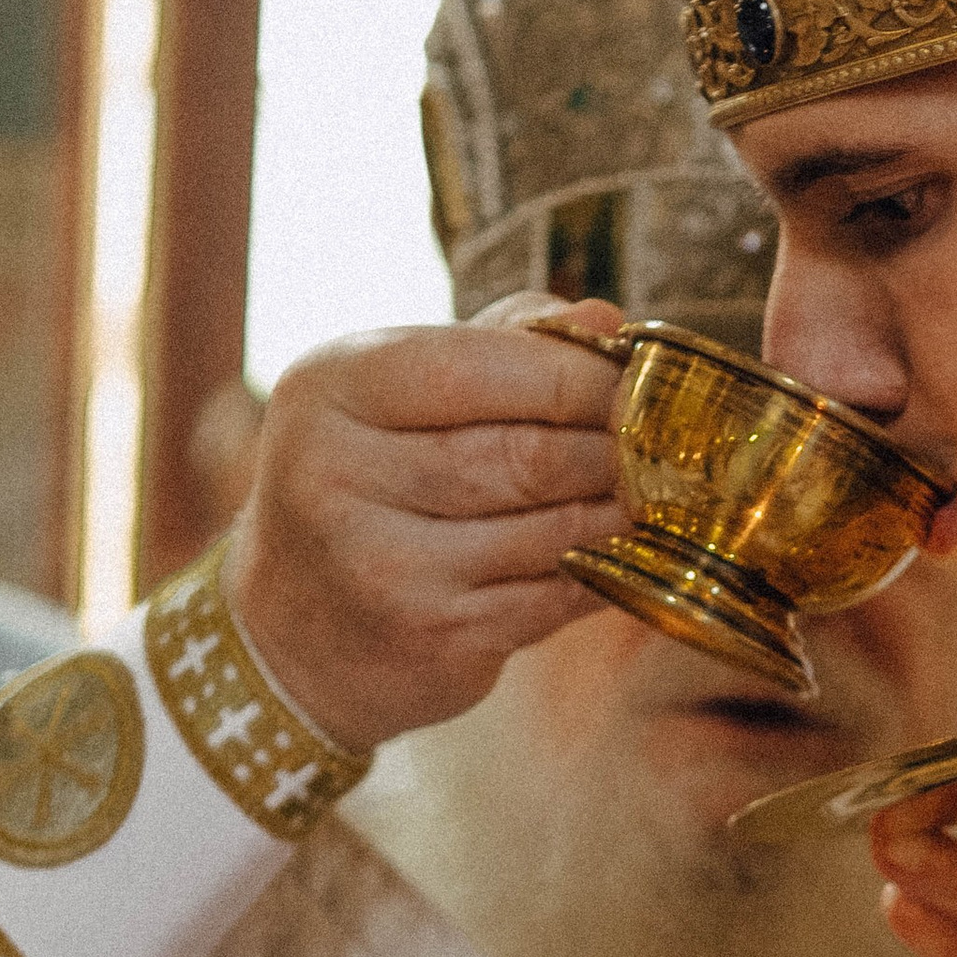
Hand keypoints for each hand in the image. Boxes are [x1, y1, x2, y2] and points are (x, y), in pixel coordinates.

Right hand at [221, 299, 629, 748]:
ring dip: (615, 513)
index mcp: (330, 391)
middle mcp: (338, 476)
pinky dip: (598, 572)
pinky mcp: (432, 636)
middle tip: (660, 444)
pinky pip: (552, 596)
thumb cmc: (365, 489)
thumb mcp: (397, 397)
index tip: (638, 377)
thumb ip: (498, 348)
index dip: (577, 374)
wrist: (296, 637)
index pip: (479, 366)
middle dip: (610, 448)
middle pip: (525, 453)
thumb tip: (604, 319)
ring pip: (550, 529)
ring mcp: (383, 567)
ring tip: (646, 494)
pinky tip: (615, 554)